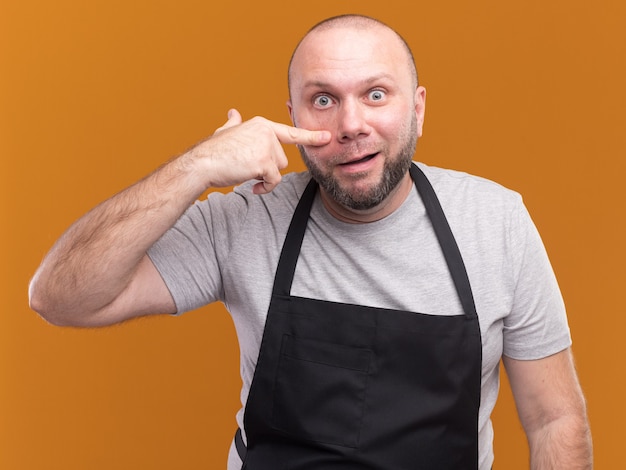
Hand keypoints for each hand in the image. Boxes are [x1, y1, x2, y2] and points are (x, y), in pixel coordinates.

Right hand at [190, 109, 330, 193]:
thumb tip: (233, 113)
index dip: (310, 136)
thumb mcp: (224, 133)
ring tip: (244, 172)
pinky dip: (264, 188)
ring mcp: (266, 146)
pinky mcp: (265, 162)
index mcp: (261, 125)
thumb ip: (234, 125)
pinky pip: (273, 181)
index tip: (327, 138)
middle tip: (246, 167)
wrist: (202, 164)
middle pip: (282, 159)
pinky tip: (251, 186)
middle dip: (267, 168)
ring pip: (278, 170)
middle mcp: (266, 132)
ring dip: (264, 177)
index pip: (290, 132)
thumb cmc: (212, 152)